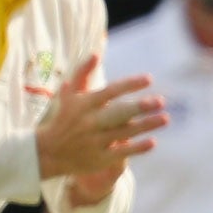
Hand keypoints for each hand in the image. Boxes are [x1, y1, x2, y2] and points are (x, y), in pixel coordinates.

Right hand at [35, 54, 168, 195]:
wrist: (48, 153)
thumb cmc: (63, 119)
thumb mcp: (69, 95)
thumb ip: (82, 74)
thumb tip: (95, 53)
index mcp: (85, 105)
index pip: (110, 92)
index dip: (130, 85)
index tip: (149, 79)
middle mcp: (90, 123)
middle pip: (119, 113)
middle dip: (140, 107)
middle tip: (160, 101)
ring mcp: (95, 142)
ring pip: (125, 132)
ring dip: (146, 126)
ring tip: (165, 118)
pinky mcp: (98, 159)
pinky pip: (121, 152)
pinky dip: (137, 148)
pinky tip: (152, 142)